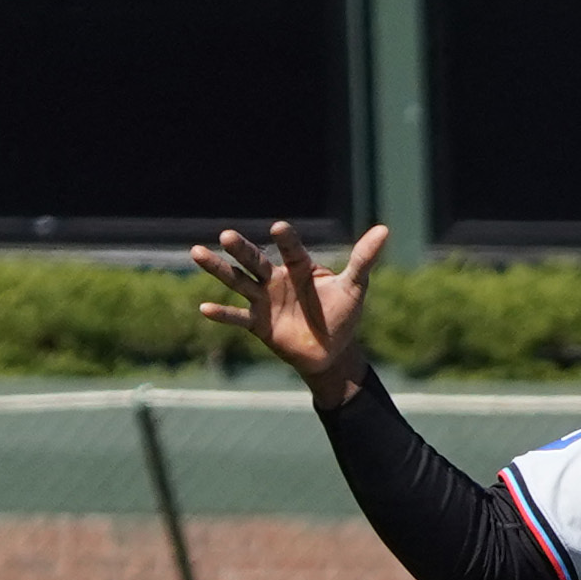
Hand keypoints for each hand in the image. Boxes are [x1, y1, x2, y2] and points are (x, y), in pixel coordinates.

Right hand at [193, 219, 388, 404]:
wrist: (332, 351)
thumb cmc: (342, 315)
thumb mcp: (355, 287)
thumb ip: (363, 260)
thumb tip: (384, 230)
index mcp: (299, 268)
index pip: (291, 250)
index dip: (286, 241)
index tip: (280, 228)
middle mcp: (276, 280)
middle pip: (255, 261)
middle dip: (242, 250)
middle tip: (226, 235)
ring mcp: (264, 301)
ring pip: (238, 282)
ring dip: (218, 269)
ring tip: (196, 252)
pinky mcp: (259, 324)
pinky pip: (238, 318)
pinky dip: (223, 314)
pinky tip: (204, 308)